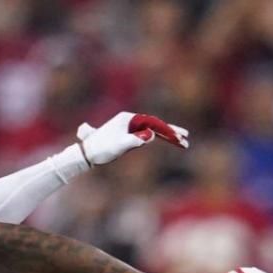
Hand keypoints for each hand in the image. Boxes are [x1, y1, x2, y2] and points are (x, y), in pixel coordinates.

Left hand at [74, 111, 189, 165]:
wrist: (86, 153)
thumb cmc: (100, 149)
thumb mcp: (119, 146)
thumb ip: (135, 140)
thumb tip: (151, 135)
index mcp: (128, 119)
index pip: (153, 123)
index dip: (167, 130)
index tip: (178, 137)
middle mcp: (129, 120)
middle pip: (154, 125)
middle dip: (170, 132)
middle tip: (186, 138)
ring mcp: (129, 127)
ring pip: (152, 130)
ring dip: (166, 135)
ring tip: (181, 142)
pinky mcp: (128, 134)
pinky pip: (146, 135)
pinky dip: (156, 138)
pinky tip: (165, 140)